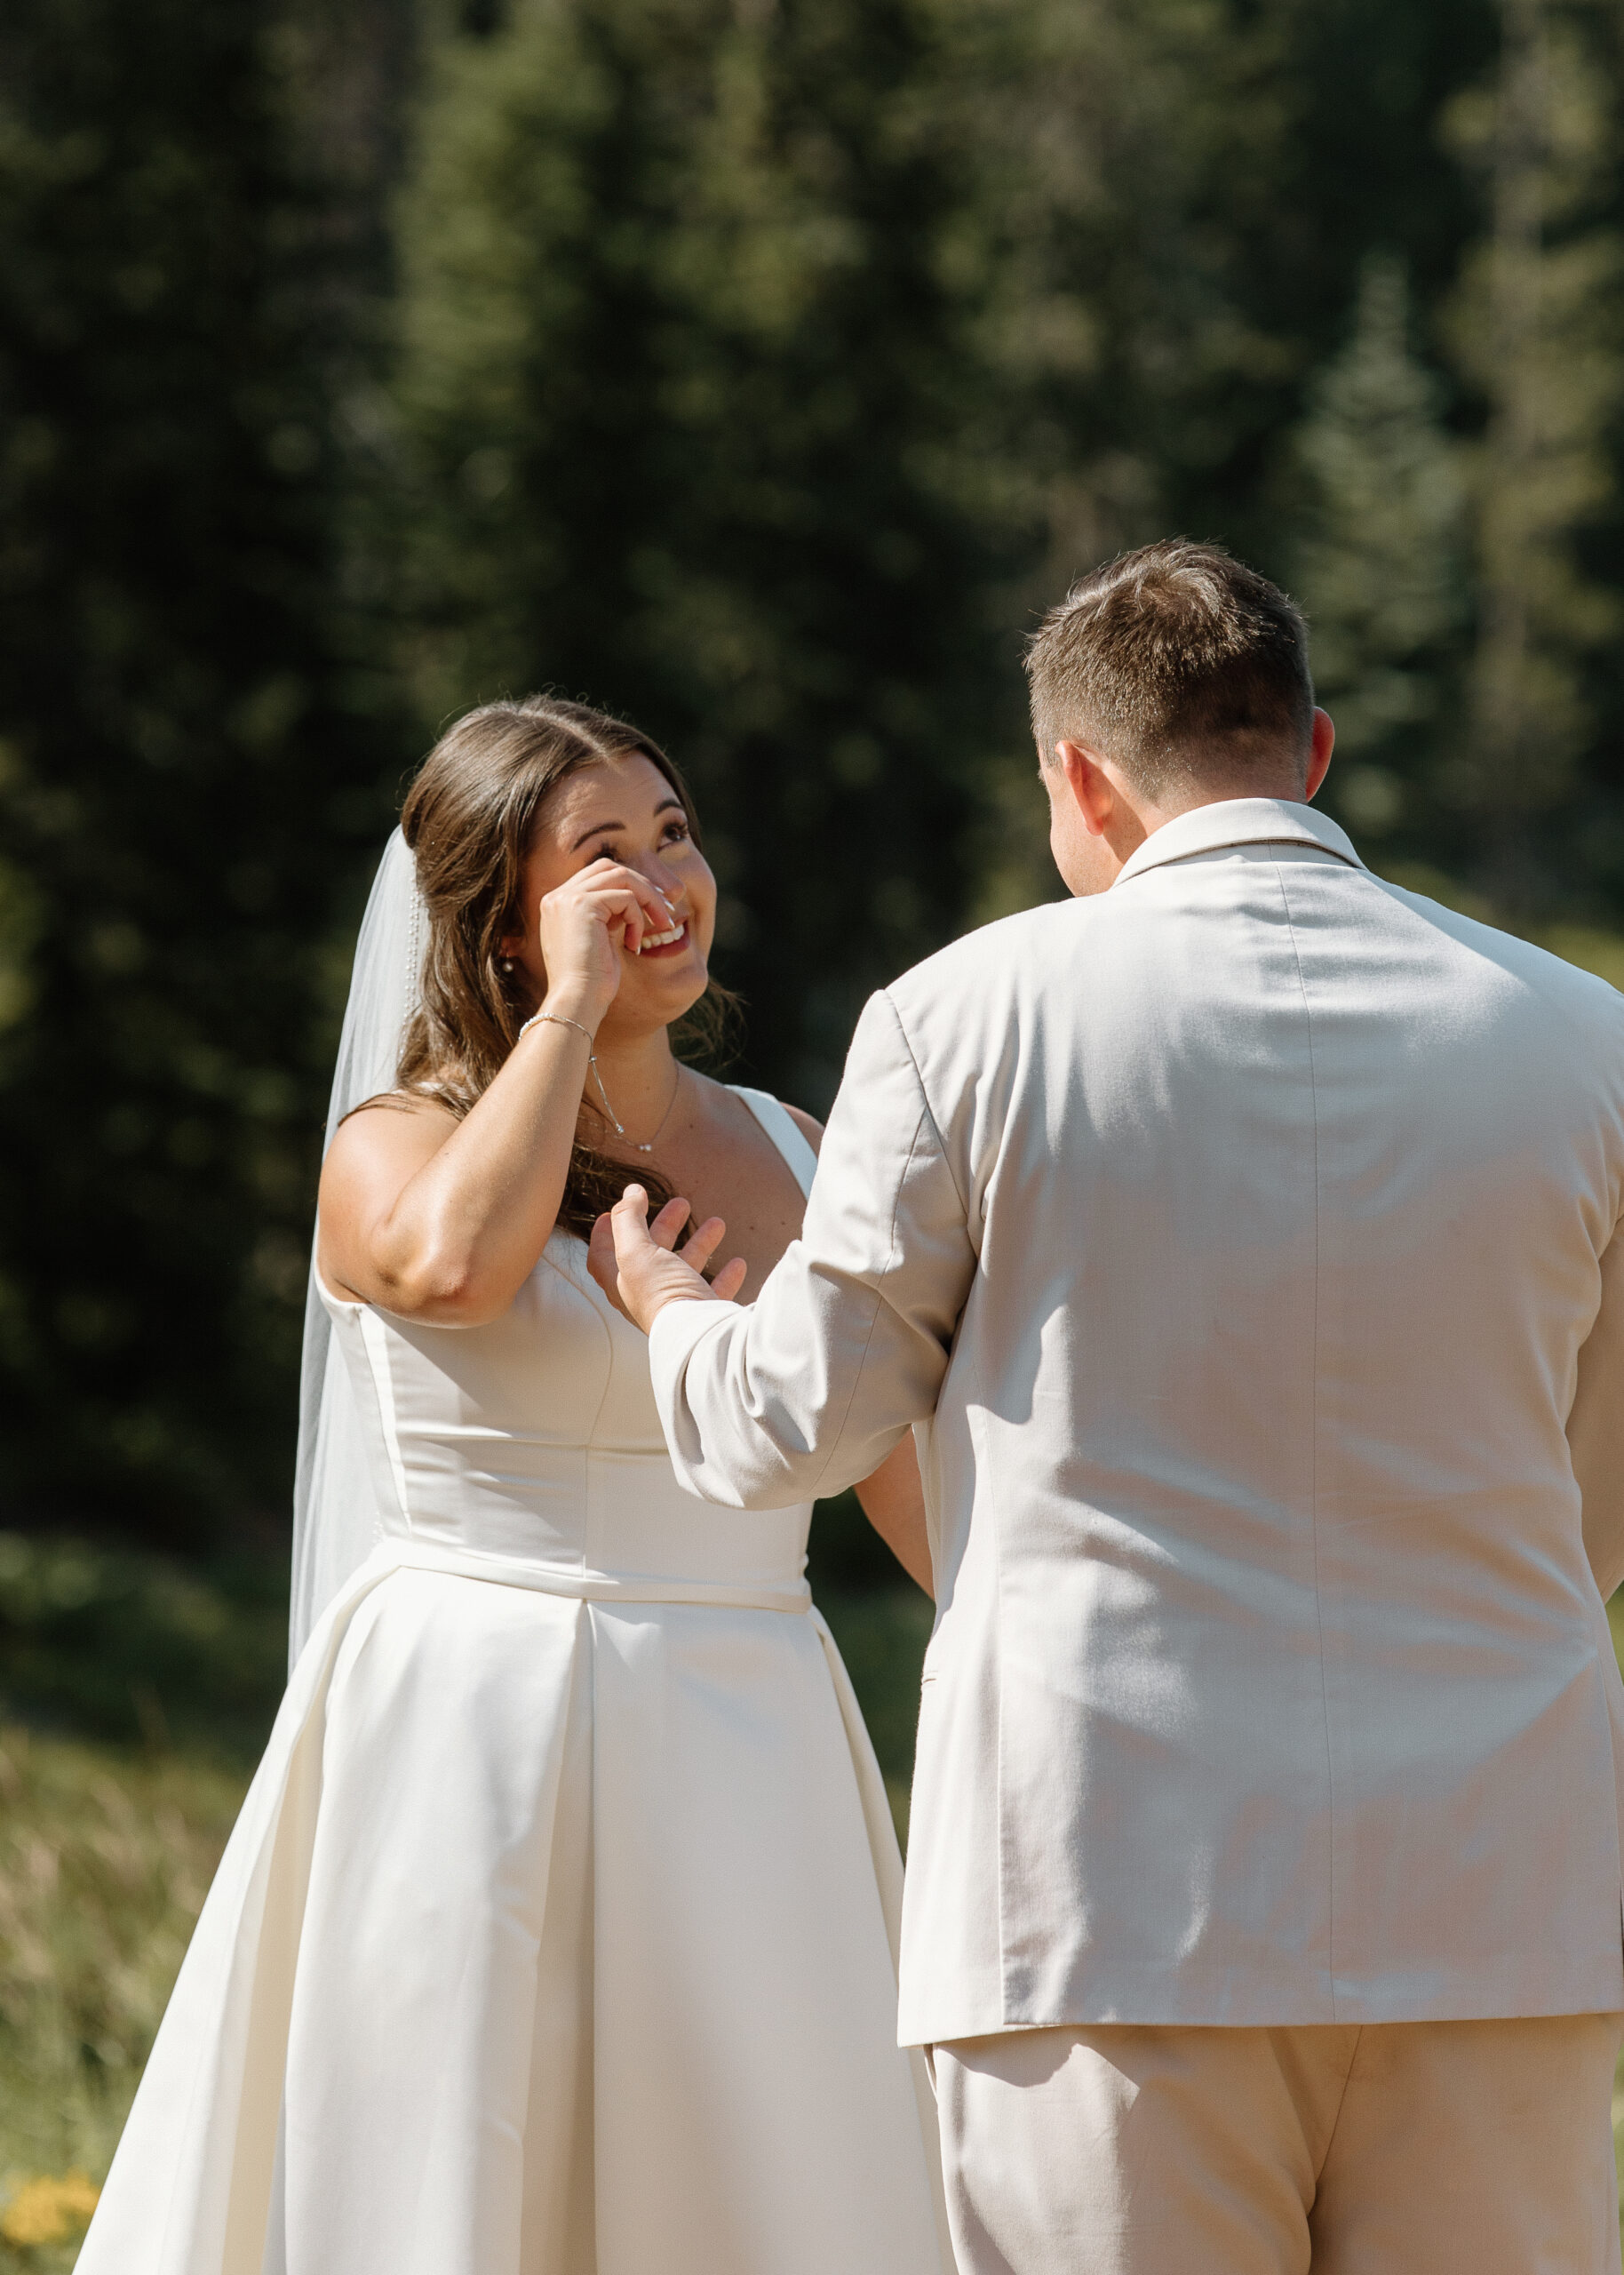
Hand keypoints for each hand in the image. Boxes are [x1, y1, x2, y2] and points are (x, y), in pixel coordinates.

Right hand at [535, 859, 681, 1025]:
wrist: (577, 1002)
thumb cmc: (591, 982)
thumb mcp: (600, 940)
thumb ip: (609, 916)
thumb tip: (633, 899)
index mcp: (558, 904)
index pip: (598, 875)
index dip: (630, 886)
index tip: (654, 907)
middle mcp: (557, 896)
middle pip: (610, 867)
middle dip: (642, 885)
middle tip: (665, 910)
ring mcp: (567, 898)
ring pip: (622, 876)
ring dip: (648, 898)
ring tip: (663, 924)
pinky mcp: (582, 905)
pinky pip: (625, 898)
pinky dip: (637, 918)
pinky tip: (634, 944)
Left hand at [588, 1186, 745, 1331]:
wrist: (699, 1334)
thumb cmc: (662, 1294)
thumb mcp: (636, 1251)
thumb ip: (629, 1218)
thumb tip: (630, 1192)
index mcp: (620, 1282)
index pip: (602, 1256)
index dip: (604, 1233)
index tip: (613, 1211)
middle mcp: (644, 1295)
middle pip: (650, 1255)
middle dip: (664, 1226)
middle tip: (680, 1204)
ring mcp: (674, 1305)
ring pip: (685, 1268)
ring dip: (700, 1244)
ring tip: (717, 1222)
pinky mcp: (702, 1314)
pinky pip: (713, 1291)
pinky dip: (725, 1275)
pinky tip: (737, 1262)